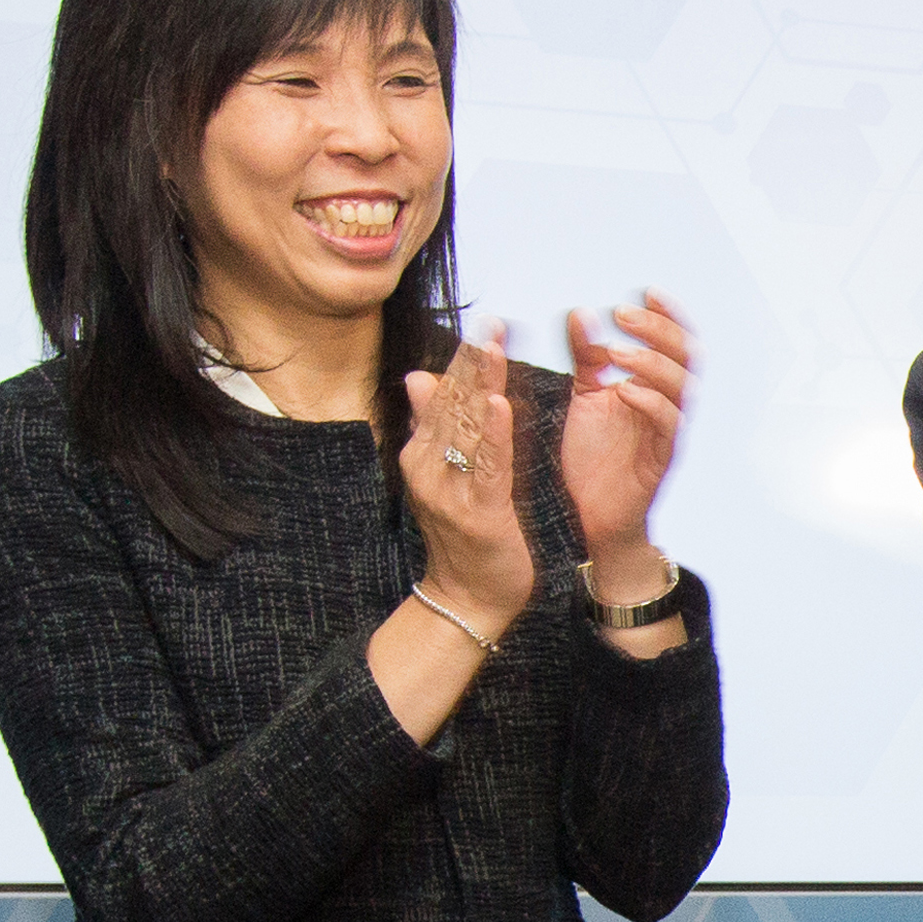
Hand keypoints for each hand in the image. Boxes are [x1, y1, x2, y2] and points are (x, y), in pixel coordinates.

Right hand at [393, 316, 538, 630]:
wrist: (468, 599)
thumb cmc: (464, 535)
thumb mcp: (445, 475)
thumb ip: (435, 428)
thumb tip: (418, 377)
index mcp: (421, 455)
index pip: (442, 398)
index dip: (463, 360)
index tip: (483, 324)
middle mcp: (428, 468)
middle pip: (453, 406)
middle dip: (473, 364)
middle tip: (493, 322)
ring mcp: (449, 491)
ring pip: (468, 429)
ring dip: (483, 386)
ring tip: (495, 347)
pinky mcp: (478, 513)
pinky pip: (488, 467)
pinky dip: (496, 435)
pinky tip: (503, 405)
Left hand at [553, 298, 692, 628]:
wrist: (592, 515)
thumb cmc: (594, 458)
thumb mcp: (584, 398)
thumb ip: (586, 358)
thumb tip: (582, 313)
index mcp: (654, 387)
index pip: (674, 343)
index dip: (667, 316)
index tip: (646, 290)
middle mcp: (669, 406)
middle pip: (686, 357)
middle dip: (658, 331)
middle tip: (623, 314)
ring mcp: (669, 433)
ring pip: (682, 388)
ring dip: (650, 363)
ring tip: (615, 351)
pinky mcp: (663, 460)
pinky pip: (669, 425)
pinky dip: (650, 402)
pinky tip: (623, 390)